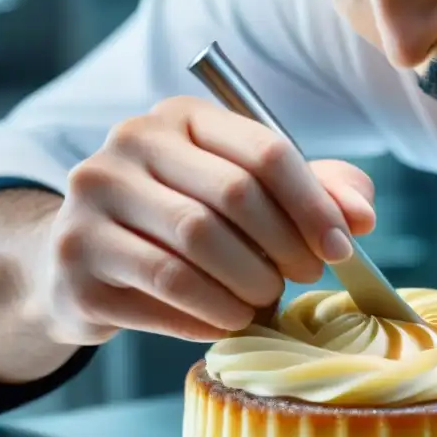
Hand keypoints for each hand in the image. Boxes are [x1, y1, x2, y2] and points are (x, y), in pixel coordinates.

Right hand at [28, 96, 375, 344]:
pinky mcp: (75, 258)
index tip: (342, 248)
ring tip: (263, 302)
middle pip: (234, 197)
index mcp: (180, 117)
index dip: (314, 205)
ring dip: (248, 286)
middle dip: (284, 247)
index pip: (265, 151)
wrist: (83, 260)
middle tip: (304, 278)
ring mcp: (91, 199)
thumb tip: (361, 218)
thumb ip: (312, 193)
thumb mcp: (247, 194)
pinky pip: (164, 291)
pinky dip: (209, 314)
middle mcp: (129, 144)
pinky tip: (226, 320)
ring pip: (197, 246)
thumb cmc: (182, 221)